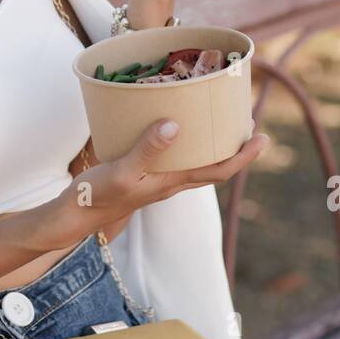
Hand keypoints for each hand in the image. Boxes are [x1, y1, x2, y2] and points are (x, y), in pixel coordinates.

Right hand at [54, 118, 269, 244]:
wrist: (77, 215)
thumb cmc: (100, 196)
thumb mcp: (124, 171)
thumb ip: (148, 150)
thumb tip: (175, 126)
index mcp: (172, 182)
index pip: (219, 171)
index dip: (244, 157)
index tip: (262, 139)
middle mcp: (171, 182)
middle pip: (214, 167)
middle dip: (235, 149)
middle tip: (248, 124)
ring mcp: (159, 180)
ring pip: (196, 164)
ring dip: (212, 147)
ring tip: (219, 123)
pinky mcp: (145, 175)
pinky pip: (176, 160)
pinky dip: (186, 145)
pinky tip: (176, 129)